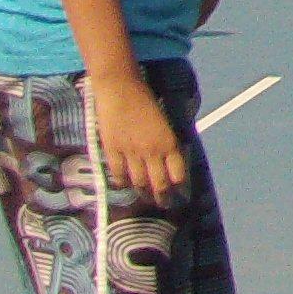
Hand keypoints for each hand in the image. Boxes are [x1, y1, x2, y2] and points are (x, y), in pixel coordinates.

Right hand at [91, 69, 188, 198]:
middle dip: (163, 196)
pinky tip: (126, 186)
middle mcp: (151, 151)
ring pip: (139, 182)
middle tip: (164, 204)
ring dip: (143, 193)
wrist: (120, 89)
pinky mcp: (112, 151)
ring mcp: (130, 153)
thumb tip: (170, 157)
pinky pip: (118, 174)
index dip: (179, 186)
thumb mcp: (164, 121)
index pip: (177, 173)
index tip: (180, 193)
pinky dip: (123, 183)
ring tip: (146, 199)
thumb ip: (166, 140)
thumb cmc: (145, 99)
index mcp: (168, 141)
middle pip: (158, 183)